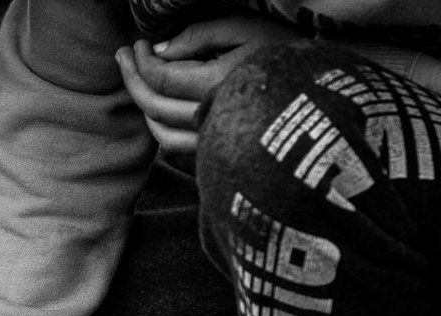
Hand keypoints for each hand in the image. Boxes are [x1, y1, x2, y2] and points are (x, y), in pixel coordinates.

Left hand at [117, 16, 303, 152]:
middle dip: (132, 80)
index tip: (137, 44)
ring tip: (135, 80)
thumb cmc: (287, 53)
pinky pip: (177, 147)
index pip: (162, 78)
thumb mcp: (245, 29)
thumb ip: (198, 37)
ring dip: (142, 107)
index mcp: (219, 85)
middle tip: (122, 56)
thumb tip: (158, 51)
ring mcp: (215, 142)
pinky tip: (156, 106)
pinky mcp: (219, 153)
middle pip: (154, 106)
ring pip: (160, 134)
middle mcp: (213, 119)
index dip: (141, 61)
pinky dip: (160, 127)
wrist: (326, 96)